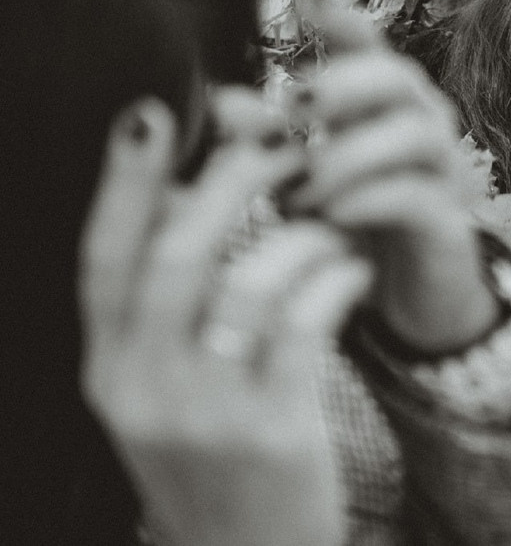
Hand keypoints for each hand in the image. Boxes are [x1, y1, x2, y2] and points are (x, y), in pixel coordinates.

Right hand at [79, 93, 370, 545]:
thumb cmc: (212, 459)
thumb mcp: (161, 393)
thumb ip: (161, 311)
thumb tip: (182, 195)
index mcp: (107, 371)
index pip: (101, 258)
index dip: (124, 181)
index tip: (152, 110)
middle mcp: (144, 389)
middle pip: (177, 255)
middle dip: (230, 182)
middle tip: (279, 143)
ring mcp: (207, 413)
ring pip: (250, 282)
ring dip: (301, 233)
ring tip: (331, 223)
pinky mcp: (275, 430)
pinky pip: (307, 323)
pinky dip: (333, 279)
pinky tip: (350, 270)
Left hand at [284, 7, 499, 353]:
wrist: (412, 295)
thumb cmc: (355, 222)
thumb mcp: (300, 179)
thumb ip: (267, 140)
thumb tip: (218, 100)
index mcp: (384, 105)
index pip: (371, 46)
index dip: (345, 21)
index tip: (308, 2)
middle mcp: (422, 124)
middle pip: (398, 76)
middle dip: (345, 84)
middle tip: (296, 104)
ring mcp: (444, 171)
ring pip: (412, 133)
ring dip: (350, 154)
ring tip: (303, 189)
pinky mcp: (451, 220)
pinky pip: (419, 194)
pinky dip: (372, 199)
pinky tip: (333, 213)